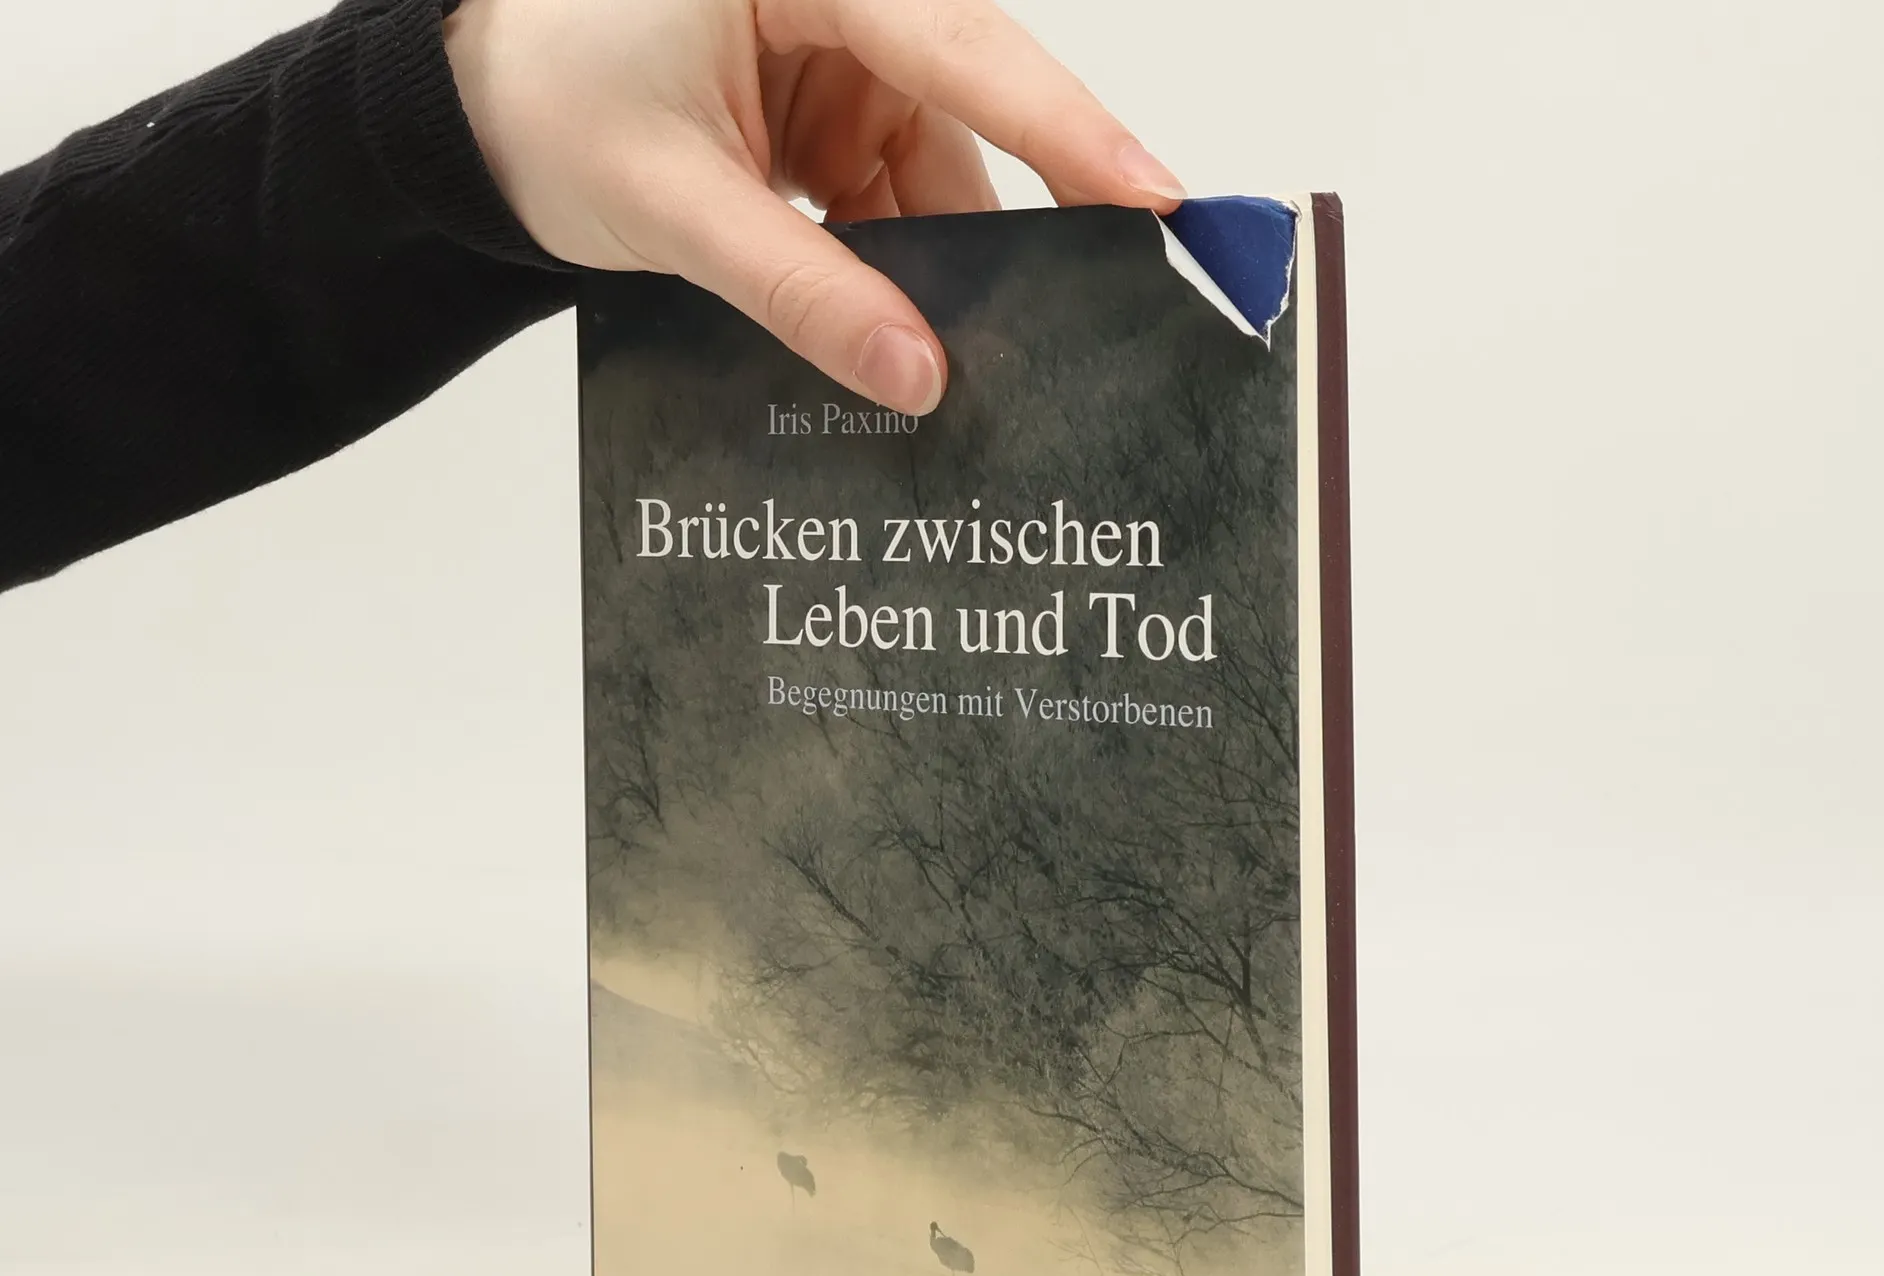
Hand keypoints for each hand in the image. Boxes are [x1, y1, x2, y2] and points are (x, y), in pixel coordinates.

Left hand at [442, 0, 1184, 415]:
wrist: (476, 113)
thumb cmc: (545, 109)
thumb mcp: (669, 205)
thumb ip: (799, 291)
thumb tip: (916, 376)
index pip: (959, 40)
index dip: (1066, 127)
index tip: (1155, 196)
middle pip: (973, 110)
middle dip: (1027, 224)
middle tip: (1103, 323)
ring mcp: (845, 60)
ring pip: (945, 172)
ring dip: (958, 272)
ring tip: (991, 369)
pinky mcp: (838, 117)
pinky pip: (905, 198)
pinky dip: (911, 270)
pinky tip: (921, 342)